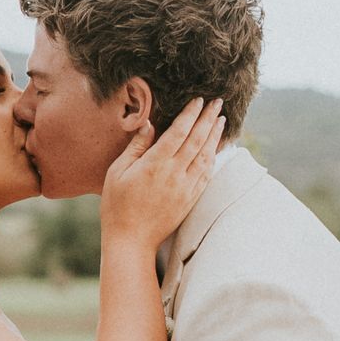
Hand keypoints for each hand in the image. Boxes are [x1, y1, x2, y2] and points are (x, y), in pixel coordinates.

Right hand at [100, 98, 224, 252]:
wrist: (131, 240)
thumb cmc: (117, 205)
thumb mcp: (117, 172)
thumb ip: (136, 147)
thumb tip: (150, 125)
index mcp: (155, 164)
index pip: (179, 132)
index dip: (190, 114)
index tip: (199, 100)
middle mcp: (174, 174)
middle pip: (197, 140)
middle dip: (208, 119)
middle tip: (218, 103)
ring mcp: (185, 188)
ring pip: (206, 156)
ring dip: (215, 136)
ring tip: (221, 120)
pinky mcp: (190, 200)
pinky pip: (206, 174)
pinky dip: (213, 158)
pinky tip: (216, 148)